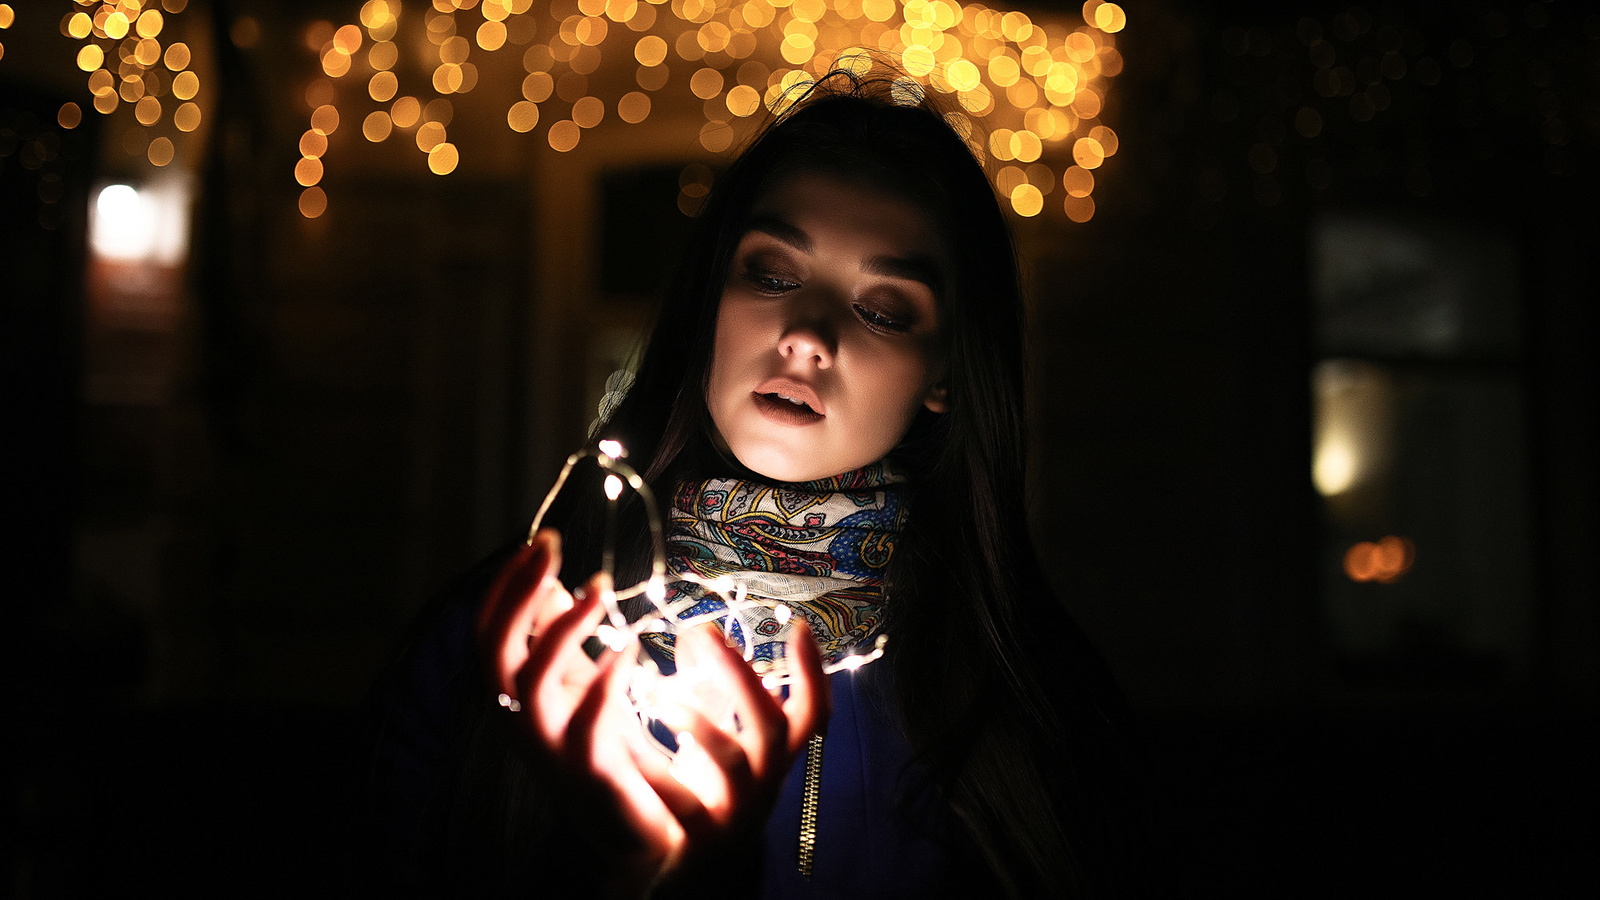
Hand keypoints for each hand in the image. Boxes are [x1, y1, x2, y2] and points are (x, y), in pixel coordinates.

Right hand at [477, 529, 830, 894]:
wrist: (645, 837)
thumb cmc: (623, 759)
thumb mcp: (592, 684)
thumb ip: (573, 641)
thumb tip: (562, 584)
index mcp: (524, 696)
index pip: (492, 632)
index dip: (507, 585)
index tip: (541, 538)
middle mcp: (524, 722)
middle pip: (491, 650)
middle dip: (516, 591)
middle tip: (551, 545)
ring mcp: (550, 752)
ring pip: (524, 685)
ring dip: (558, 629)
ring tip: (601, 589)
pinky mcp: (588, 777)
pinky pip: (580, 728)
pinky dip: (599, 683)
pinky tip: (629, 648)